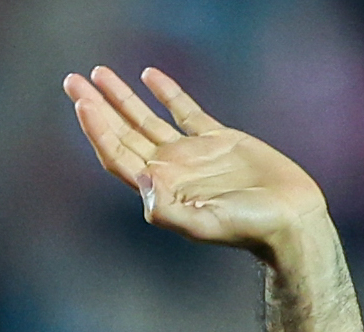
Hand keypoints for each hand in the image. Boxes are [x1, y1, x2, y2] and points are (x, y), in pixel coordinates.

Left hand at [65, 67, 328, 259]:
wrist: (290, 219)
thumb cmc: (248, 228)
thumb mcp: (205, 225)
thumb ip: (169, 210)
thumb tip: (143, 178)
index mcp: (161, 189)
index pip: (117, 154)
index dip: (97, 129)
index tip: (82, 102)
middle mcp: (170, 169)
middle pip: (122, 133)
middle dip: (97, 106)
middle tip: (73, 79)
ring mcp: (192, 154)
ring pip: (146, 119)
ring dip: (122, 96)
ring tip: (99, 72)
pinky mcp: (217, 139)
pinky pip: (184, 111)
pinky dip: (166, 92)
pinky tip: (149, 75)